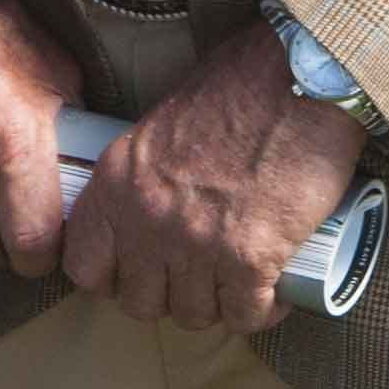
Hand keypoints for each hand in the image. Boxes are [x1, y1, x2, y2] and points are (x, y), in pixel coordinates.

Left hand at [62, 21, 365, 334]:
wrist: (303, 74)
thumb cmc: (242, 84)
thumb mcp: (163, 124)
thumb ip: (146, 173)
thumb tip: (152, 209)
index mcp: (118, 180)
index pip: (85, 266)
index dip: (115, 279)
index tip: (142, 272)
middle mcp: (147, 217)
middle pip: (141, 303)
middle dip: (170, 297)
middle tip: (199, 279)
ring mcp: (196, 242)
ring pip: (193, 315)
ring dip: (217, 306)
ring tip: (240, 286)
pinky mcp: (249, 257)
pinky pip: (245, 314)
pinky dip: (261, 310)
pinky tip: (274, 292)